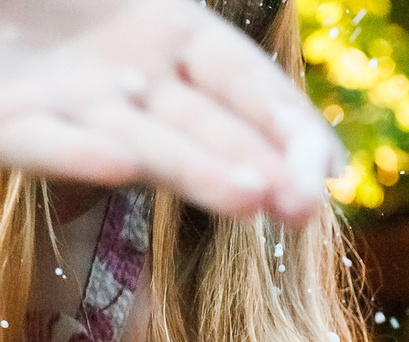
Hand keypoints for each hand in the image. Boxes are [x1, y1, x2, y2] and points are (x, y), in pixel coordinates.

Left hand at [0, 0, 345, 222]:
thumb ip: (170, 15)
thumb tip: (196, 32)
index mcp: (162, 24)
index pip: (242, 79)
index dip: (289, 121)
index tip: (329, 169)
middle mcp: (128, 75)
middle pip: (210, 124)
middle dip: (262, 165)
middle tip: (301, 208)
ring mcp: (70, 106)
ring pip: (148, 145)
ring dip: (201, 174)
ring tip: (255, 203)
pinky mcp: (6, 126)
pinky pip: (45, 143)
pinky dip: (79, 153)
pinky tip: (118, 162)